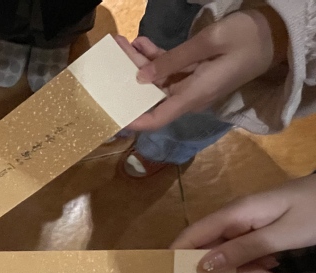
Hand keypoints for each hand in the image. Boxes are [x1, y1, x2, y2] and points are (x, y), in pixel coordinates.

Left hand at [116, 7, 286, 130]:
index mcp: (194, 96)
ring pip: (158, 79)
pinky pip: (170, 69)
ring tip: (121, 44)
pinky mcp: (197, 71)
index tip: (112, 116)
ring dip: (140, 63)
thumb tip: (142, 77)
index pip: (157, 119)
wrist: (276, 34)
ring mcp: (193, 84)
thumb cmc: (246, 38)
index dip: (133, 121)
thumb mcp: (208, 43)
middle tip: (112, 55)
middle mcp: (190, 95)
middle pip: (151, 95)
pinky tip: (141, 43)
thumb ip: (174, 60)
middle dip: (128, 79)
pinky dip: (156, 57)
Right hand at [171, 174, 315, 272]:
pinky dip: (263, 270)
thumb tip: (202, 266)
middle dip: (226, 272)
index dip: (176, 256)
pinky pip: (250, 256)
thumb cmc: (315, 211)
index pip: (191, 235)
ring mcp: (248, 227)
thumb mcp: (281, 235)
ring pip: (233, 257)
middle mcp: (235, 220)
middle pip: (211, 251)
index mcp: (233, 215)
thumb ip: (242, 250)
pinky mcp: (261, 234)